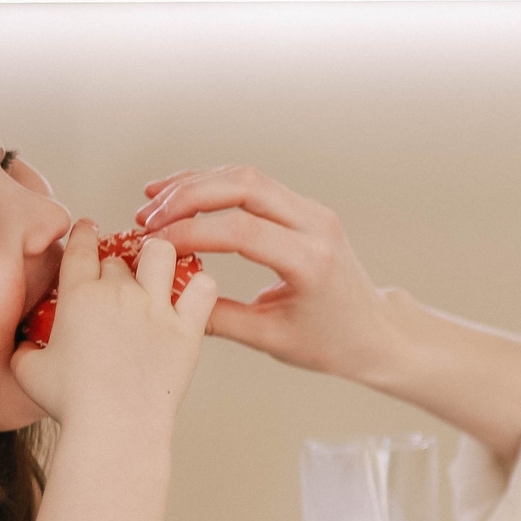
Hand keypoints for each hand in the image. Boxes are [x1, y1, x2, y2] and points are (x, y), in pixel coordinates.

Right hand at [12, 219, 217, 430]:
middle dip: (117, 265)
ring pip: (162, 253)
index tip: (89, 230)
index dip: (85, 234)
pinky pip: (203, 289)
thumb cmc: (71, 403)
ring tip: (158, 271)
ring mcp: (156, 308)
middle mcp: (119, 293)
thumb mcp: (29, 371)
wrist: (115, 428)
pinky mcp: (187, 330)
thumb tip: (23, 345)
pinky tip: (194, 294)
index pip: (82, 246)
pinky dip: (200, 287)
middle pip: (119, 258)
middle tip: (120, 280)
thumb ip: (24, 348)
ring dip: (158, 257)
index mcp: (79, 294)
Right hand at [133, 167, 403, 381]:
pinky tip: (181, 197)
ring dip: (195, 185)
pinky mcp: (305, 209)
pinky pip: (255, 185)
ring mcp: (313, 212)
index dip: (191, 232)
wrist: (374, 331)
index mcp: (311, 262)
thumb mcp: (270, 339)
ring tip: (153, 203)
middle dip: (187, 196)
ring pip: (247, 177)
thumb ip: (218, 318)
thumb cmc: (330, 342)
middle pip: (245, 186)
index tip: (154, 245)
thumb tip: (167, 297)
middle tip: (147, 217)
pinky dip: (214, 186)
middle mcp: (316, 226)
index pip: (242, 231)